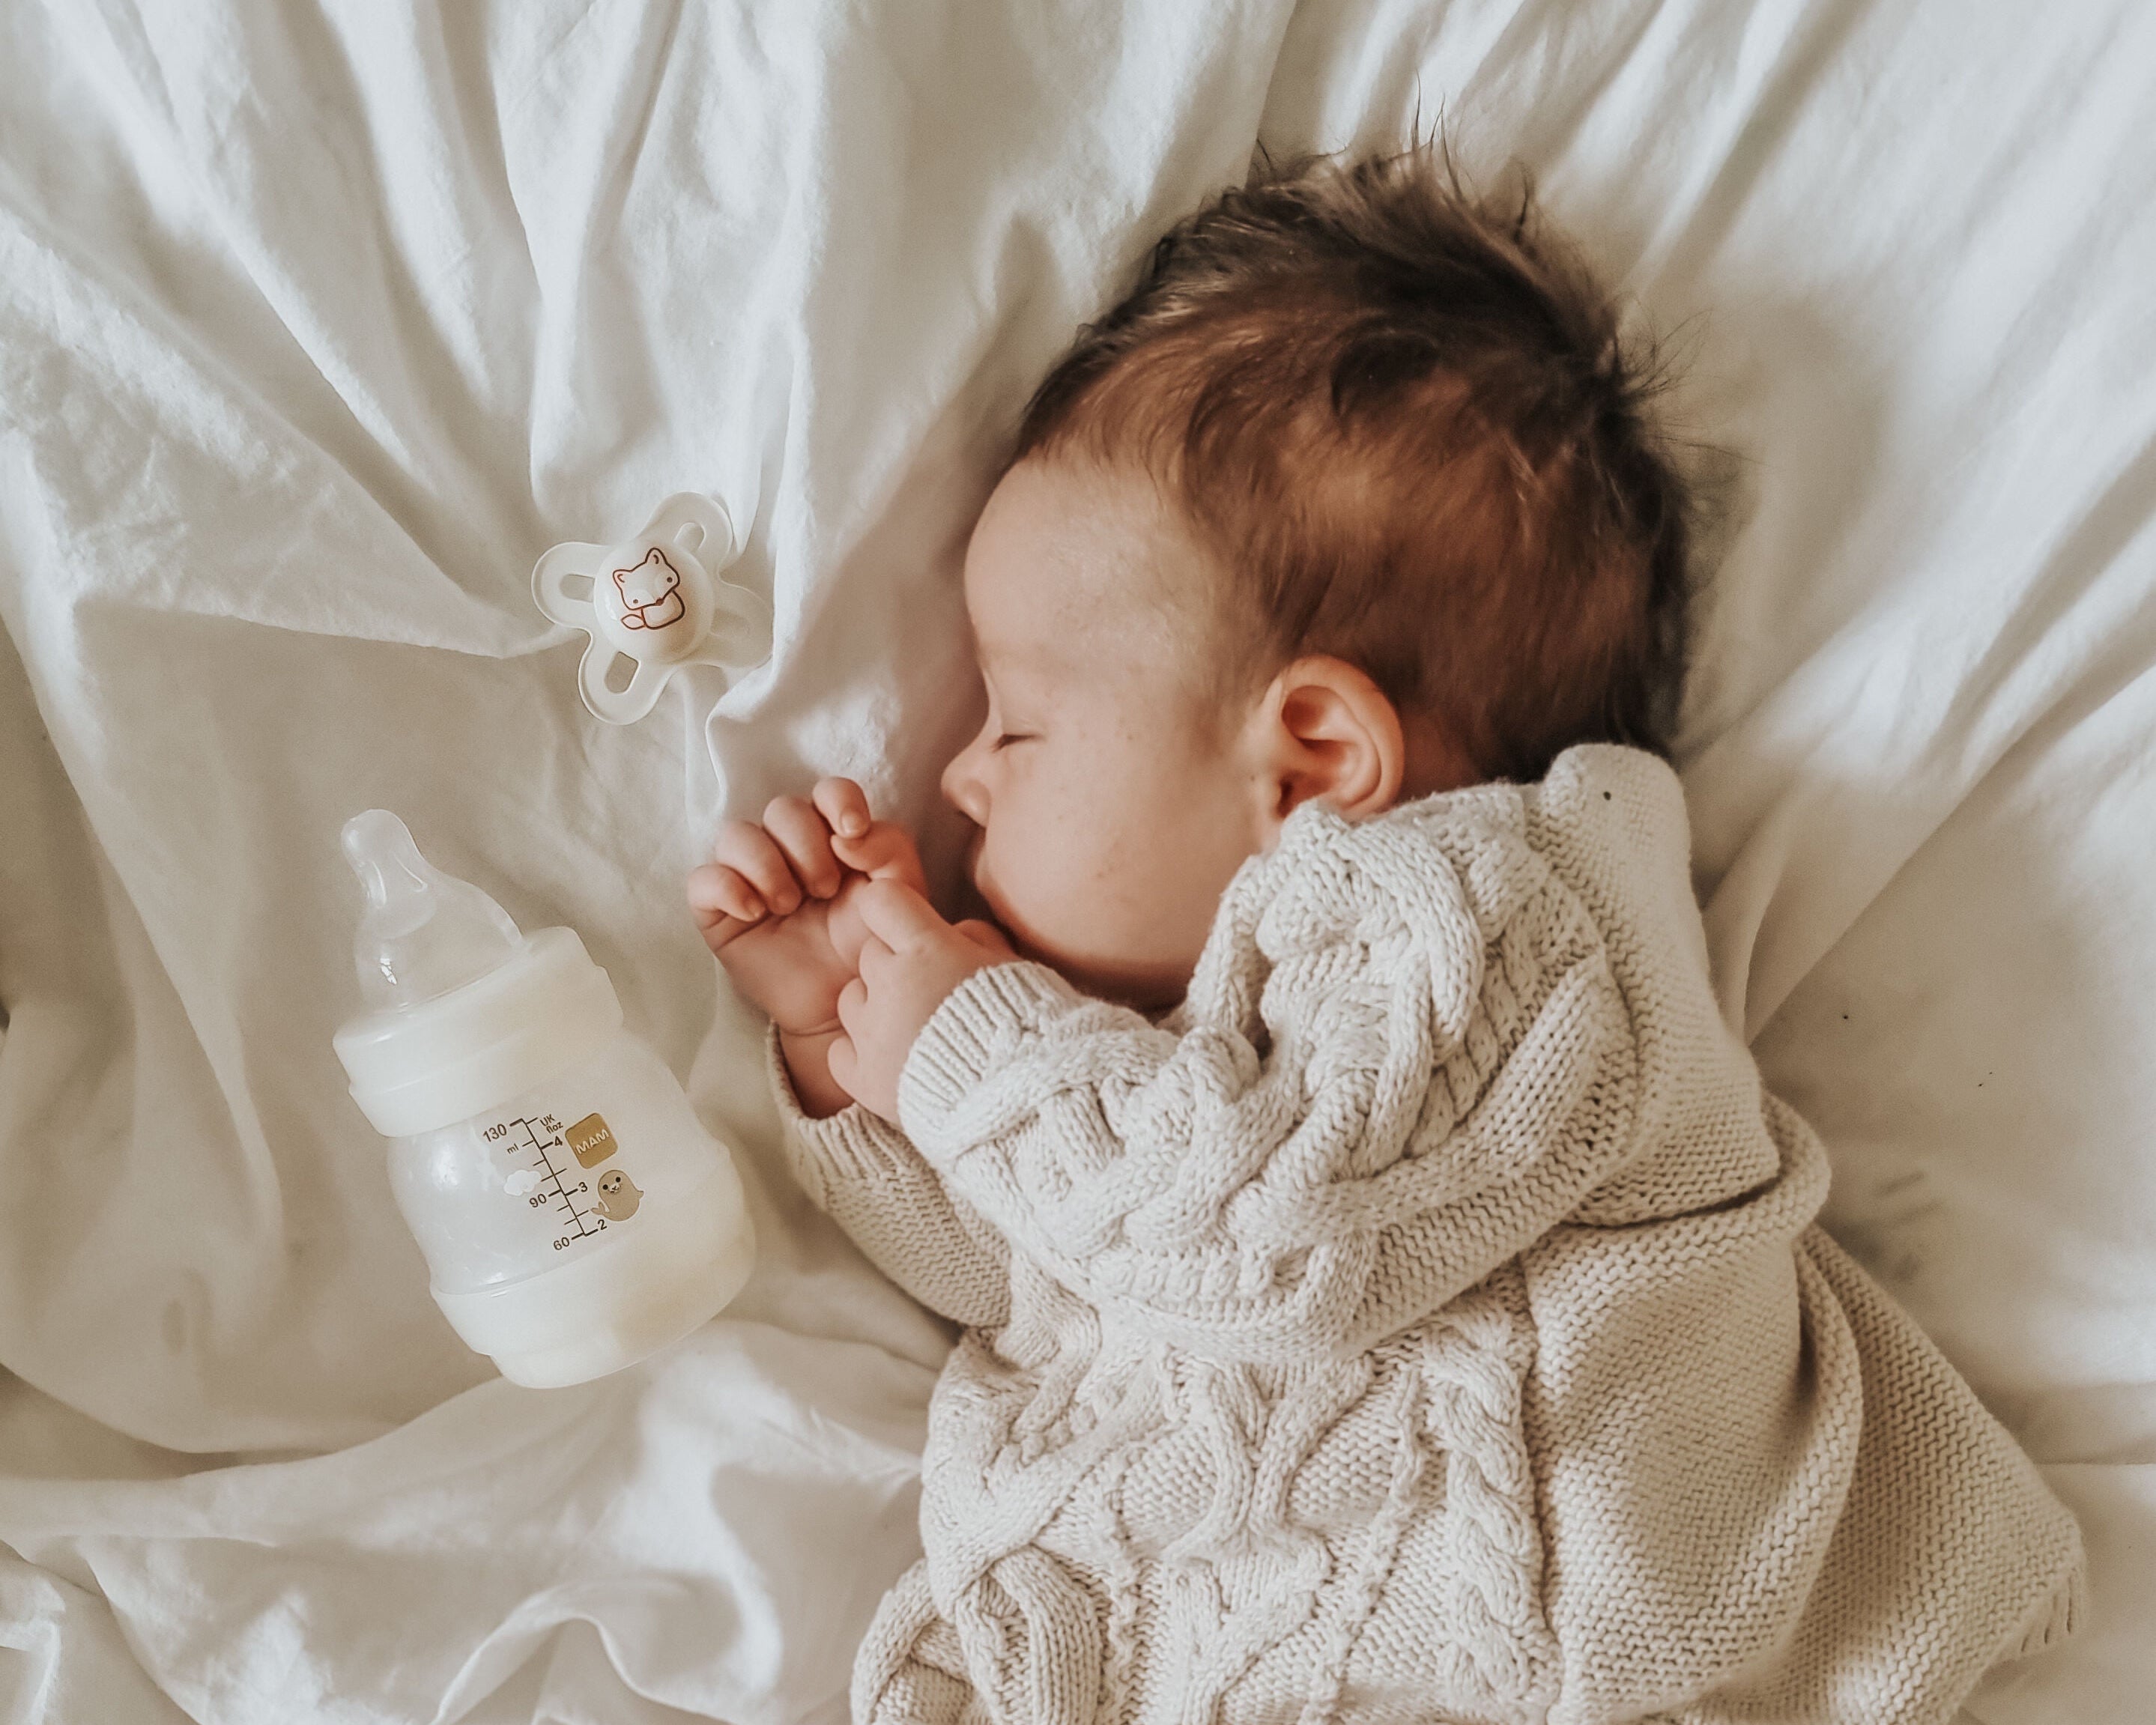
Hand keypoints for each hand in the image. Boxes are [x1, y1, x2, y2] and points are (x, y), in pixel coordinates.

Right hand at [688, 777, 925, 1038]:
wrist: (847, 1005)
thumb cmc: (872, 945)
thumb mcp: (899, 892)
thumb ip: (888, 848)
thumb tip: (845, 834)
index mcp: (833, 837)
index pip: (828, 792)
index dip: (837, 800)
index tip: (852, 831)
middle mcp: (788, 850)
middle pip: (782, 809)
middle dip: (806, 845)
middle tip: (826, 889)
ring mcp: (750, 878)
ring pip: (737, 835)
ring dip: (767, 865)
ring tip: (790, 904)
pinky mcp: (719, 911)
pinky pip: (703, 880)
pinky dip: (728, 887)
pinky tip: (755, 912)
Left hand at [827, 879, 1014, 1121]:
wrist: (1021, 1102)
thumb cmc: (1027, 1028)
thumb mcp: (1014, 967)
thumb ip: (977, 939)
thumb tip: (954, 932)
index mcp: (928, 951)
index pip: (882, 902)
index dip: (896, 912)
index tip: (908, 927)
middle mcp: (891, 986)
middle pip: (871, 955)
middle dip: (897, 967)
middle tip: (931, 995)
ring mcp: (872, 1035)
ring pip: (851, 1000)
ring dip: (875, 1008)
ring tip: (914, 1033)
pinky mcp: (864, 1080)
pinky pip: (841, 1051)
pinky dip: (860, 1054)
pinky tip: (892, 1061)